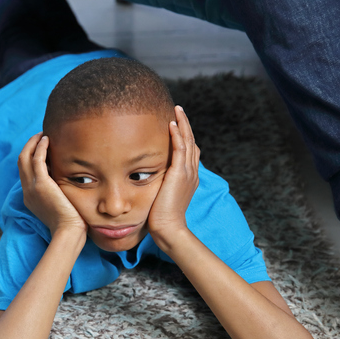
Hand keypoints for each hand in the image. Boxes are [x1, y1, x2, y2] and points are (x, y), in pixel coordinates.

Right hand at [18, 133, 86, 236]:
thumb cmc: (70, 223)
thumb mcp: (60, 205)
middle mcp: (27, 191)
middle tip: (41, 136)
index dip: (31, 157)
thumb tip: (66, 182)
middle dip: (29, 146)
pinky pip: (36, 159)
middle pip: (21, 162)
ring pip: (25, 158)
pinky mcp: (41, 184)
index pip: (25, 171)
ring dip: (33, 143)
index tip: (41, 147)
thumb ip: (58, 193)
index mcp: (30, 196)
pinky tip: (47, 139)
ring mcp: (32, 187)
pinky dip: (39, 147)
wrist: (68, 232)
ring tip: (43, 134)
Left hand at [148, 106, 200, 245]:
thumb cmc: (161, 217)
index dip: (185, 135)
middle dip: (186, 125)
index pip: (189, 150)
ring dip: (183, 124)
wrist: (168, 228)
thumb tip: (147, 178)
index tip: (177, 123)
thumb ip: (159, 184)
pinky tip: (172, 123)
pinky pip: (181, 149)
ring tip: (177, 110)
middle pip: (192, 141)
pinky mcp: (179, 174)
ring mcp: (187, 172)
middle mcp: (191, 172)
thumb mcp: (161, 195)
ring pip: (188, 141)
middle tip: (179, 110)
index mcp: (188, 177)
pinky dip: (178, 134)